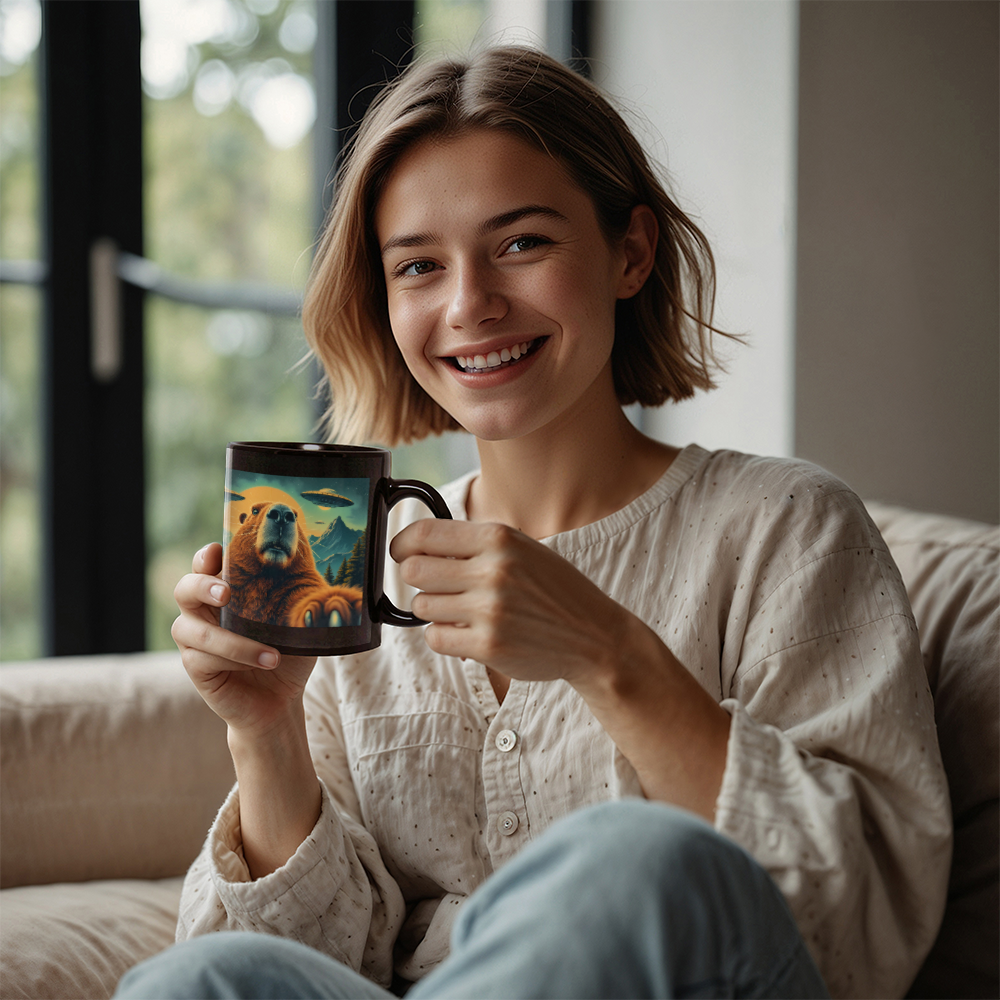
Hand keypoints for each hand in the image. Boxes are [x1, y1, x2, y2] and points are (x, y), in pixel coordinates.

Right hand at [171, 542, 317, 738]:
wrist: (282, 698)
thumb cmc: (289, 651)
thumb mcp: (298, 619)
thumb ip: (298, 594)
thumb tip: (317, 574)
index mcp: (225, 591)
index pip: (204, 564)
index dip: (206, 556)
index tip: (218, 552)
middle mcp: (203, 611)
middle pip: (184, 588)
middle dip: (202, 586)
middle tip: (227, 594)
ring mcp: (194, 640)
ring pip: (191, 629)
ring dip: (234, 641)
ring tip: (273, 655)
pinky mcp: (195, 667)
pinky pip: (201, 659)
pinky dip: (234, 660)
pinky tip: (262, 664)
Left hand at [390, 519, 629, 688]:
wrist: (593, 635)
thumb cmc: (552, 589)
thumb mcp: (521, 549)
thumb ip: (474, 545)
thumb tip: (416, 547)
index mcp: (498, 538)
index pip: (424, 534)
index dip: (401, 544)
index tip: (399, 553)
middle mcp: (493, 571)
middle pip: (413, 571)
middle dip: (418, 579)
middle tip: (436, 586)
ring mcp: (490, 610)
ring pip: (422, 606)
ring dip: (434, 610)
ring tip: (463, 611)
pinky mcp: (488, 646)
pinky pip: (435, 638)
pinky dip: (444, 636)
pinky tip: (467, 632)